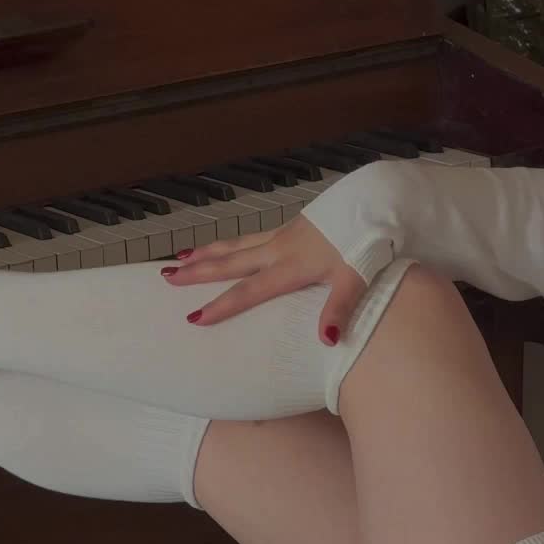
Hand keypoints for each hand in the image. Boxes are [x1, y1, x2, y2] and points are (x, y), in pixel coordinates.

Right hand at [162, 215, 368, 343]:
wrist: (376, 202)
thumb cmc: (368, 240)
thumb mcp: (357, 278)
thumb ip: (340, 309)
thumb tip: (326, 340)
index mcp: (291, 265)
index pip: (249, 290)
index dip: (221, 305)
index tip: (194, 318)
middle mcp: (279, 249)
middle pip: (230, 262)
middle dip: (197, 272)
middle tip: (166, 278)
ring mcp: (283, 236)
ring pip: (236, 245)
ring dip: (208, 253)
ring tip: (181, 258)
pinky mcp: (291, 227)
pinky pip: (249, 238)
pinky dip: (230, 244)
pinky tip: (226, 247)